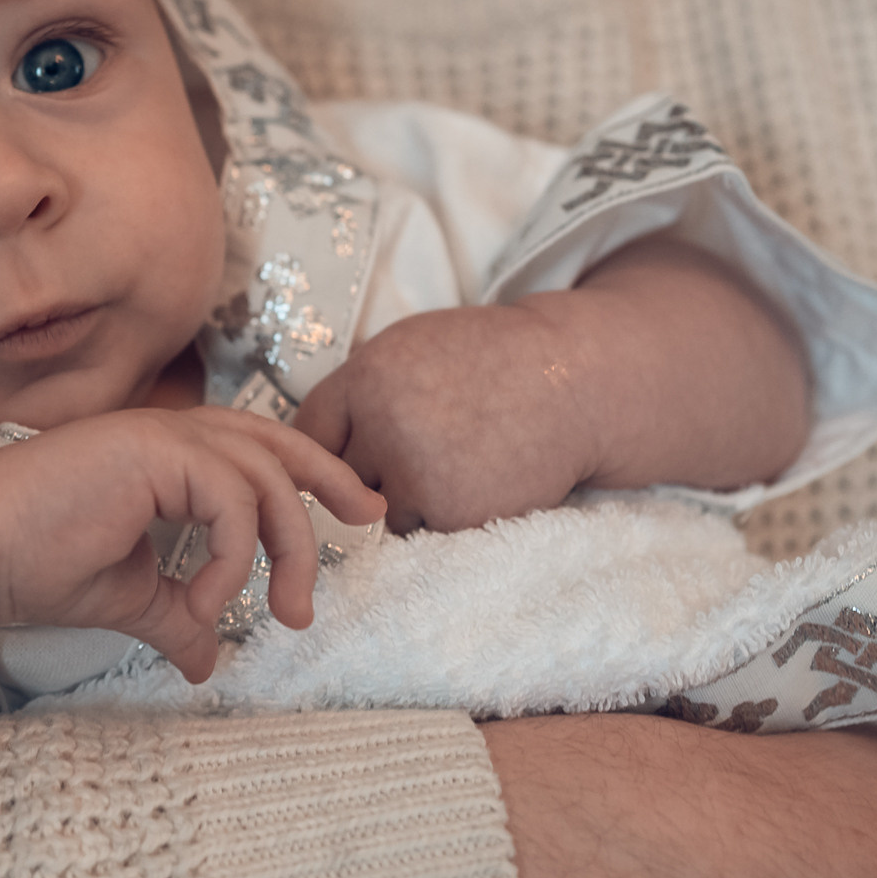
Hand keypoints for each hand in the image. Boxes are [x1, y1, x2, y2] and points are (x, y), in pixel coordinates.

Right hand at [0, 407, 385, 678]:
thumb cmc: (37, 564)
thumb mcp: (129, 599)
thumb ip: (176, 617)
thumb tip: (205, 664)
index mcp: (168, 457)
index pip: (258, 450)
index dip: (313, 473)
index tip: (358, 513)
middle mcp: (171, 435)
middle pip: (278, 445)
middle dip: (332, 481)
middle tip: (373, 521)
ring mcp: (163, 436)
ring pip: (265, 476)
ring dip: (289, 548)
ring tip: (286, 612)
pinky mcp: (153, 450)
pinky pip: (231, 502)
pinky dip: (233, 558)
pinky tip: (205, 602)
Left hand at [294, 303, 595, 532]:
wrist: (573, 380)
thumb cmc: (488, 361)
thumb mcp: (408, 348)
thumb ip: (356, 392)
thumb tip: (303, 451)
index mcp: (366, 378)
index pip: (309, 432)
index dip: (330, 443)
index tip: (353, 446)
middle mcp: (385, 426)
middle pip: (340, 478)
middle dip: (371, 470)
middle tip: (425, 442)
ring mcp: (419, 474)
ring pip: (380, 511)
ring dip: (408, 498)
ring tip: (458, 457)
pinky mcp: (454, 514)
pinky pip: (422, 529)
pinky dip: (443, 514)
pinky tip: (478, 478)